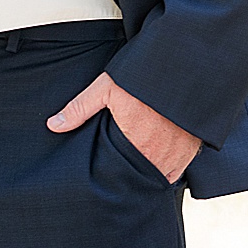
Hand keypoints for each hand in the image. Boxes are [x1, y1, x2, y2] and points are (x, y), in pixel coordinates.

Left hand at [47, 71, 201, 182]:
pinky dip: (170, 166)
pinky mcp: (194, 147)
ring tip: (138, 167)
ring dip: (153, 172)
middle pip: (145, 176)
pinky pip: (181, 167)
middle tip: (121, 173)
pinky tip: (159, 159)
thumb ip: (79, 109)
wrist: (184, 71)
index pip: (123, 173)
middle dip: (133, 176)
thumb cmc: (143, 79)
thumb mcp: (106, 89)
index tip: (108, 174)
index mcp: (138, 145)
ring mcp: (182, 154)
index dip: (115, 175)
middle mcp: (163, 155)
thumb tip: (53, 126)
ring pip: (164, 174)